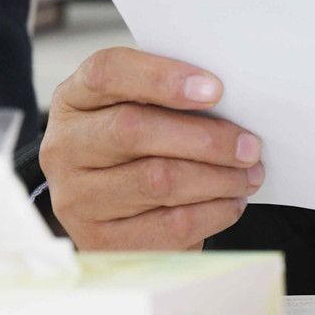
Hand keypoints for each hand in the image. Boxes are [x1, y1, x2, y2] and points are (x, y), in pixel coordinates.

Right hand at [39, 47, 262, 249]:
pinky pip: (168, 226)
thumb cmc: (137, 142)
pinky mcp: (99, 241)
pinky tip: (231, 202)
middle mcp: (64, 147)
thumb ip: (172, 97)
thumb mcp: (141, 108)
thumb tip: (232, 101)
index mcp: (74, 99)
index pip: (107, 73)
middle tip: (250, 145)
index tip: (215, 89)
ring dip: (217, 178)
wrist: (108, 205)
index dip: (162, 77)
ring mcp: (76, 198)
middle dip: (204, 138)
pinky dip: (212, 212)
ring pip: (157, 181)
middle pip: (133, 130)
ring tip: (248, 174)